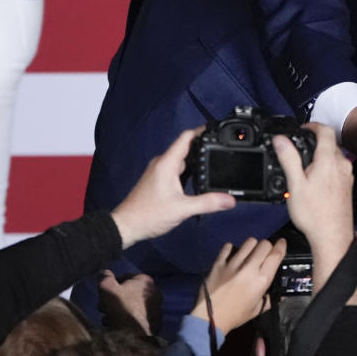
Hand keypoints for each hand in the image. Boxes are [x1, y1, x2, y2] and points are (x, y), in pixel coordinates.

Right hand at [97, 271, 162, 335]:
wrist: (136, 333)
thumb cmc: (122, 307)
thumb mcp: (107, 289)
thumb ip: (104, 278)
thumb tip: (103, 272)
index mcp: (146, 280)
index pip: (125, 278)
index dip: (111, 286)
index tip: (103, 295)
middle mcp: (155, 292)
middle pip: (128, 293)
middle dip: (113, 301)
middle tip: (103, 308)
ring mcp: (156, 308)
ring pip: (131, 307)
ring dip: (118, 312)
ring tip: (108, 319)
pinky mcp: (155, 322)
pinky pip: (137, 318)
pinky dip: (127, 321)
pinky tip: (117, 326)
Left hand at [110, 128, 235, 247]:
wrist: (127, 226)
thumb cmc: (148, 215)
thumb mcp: (182, 209)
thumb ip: (208, 203)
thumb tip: (229, 199)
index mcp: (167, 163)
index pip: (186, 137)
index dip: (202, 130)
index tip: (216, 129)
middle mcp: (162, 163)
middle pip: (186, 148)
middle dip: (203, 148)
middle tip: (221, 151)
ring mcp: (159, 171)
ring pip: (182, 160)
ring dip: (196, 161)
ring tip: (213, 166)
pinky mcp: (158, 180)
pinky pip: (176, 169)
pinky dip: (188, 171)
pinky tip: (197, 180)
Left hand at [191, 237, 286, 334]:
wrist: (210, 318)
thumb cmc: (235, 316)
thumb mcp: (256, 310)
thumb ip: (269, 299)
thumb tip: (280, 295)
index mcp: (261, 280)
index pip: (276, 254)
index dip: (281, 246)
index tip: (281, 243)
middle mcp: (249, 268)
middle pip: (264, 244)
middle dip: (267, 247)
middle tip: (264, 253)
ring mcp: (233, 264)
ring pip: (249, 242)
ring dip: (252, 246)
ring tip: (249, 253)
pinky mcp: (219, 263)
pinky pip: (227, 247)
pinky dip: (231, 249)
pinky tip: (232, 254)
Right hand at [273, 123, 354, 291]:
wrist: (332, 236)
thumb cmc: (314, 214)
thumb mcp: (295, 184)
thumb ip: (289, 159)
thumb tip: (281, 140)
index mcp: (329, 160)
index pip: (325, 130)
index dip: (313, 125)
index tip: (302, 129)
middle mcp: (341, 164)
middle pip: (329, 142)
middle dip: (314, 141)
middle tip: (299, 148)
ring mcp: (346, 174)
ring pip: (334, 155)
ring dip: (320, 154)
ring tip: (304, 165)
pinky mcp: (347, 184)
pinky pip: (337, 167)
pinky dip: (326, 166)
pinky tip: (315, 179)